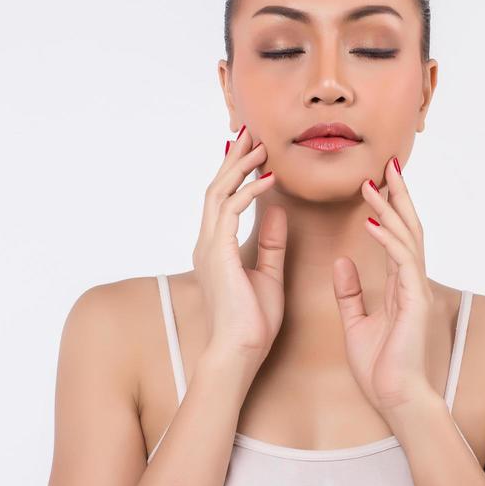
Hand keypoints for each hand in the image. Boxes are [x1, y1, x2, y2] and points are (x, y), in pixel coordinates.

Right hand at [191, 124, 285, 365]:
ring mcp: (209, 247)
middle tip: (250, 132)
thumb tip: (277, 212)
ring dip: (240, 167)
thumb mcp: (269, 275)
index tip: (253, 150)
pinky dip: (249, 191)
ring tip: (260, 146)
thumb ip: (271, 243)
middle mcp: (207, 243)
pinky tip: (269, 179)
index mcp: (216, 249)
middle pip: (216, 187)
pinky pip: (231, 210)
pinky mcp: (218, 253)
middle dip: (234, 158)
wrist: (239, 352)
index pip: (223, 200)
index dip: (236, 172)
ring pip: (219, 193)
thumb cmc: (253, 323)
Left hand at [332, 156, 438, 412]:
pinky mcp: (415, 301)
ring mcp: (417, 290)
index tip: (375, 183)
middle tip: (387, 164)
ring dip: (391, 208)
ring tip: (374, 183)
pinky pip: (403, 261)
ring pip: (407, 237)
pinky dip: (388, 239)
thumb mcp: (357, 324)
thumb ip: (351, 293)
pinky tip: (373, 222)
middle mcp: (413, 282)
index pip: (395, 238)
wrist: (398, 400)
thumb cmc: (382, 369)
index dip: (387, 209)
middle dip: (398, 195)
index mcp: (401, 286)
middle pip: (407, 228)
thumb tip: (342, 262)